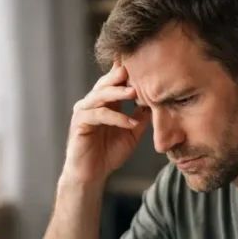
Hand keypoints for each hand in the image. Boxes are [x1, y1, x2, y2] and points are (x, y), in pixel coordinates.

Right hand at [63, 61, 150, 185]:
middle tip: (137, 69)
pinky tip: (130, 123)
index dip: (127, 74)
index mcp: (105, 103)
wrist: (92, 174)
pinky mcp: (79, 124)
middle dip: (120, 76)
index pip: (115, 83)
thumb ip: (141, 117)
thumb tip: (158, 104)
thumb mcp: (132, 133)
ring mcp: (84, 112)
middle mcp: (92, 103)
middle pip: (106, 83)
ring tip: (134, 92)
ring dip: (117, 93)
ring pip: (100, 96)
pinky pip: (98, 116)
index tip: (145, 65)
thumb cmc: (110, 153)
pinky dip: (116, 118)